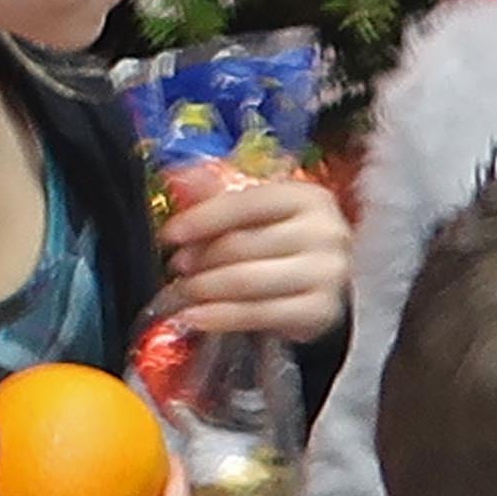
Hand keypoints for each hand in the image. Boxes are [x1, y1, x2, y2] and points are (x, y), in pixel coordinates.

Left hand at [157, 168, 350, 337]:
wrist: (318, 288)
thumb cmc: (280, 245)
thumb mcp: (257, 216)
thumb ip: (219, 195)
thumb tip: (180, 178)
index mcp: (307, 197)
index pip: (245, 203)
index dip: (201, 218)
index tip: (169, 234)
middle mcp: (324, 232)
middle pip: (242, 244)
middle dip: (199, 257)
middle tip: (175, 267)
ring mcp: (326, 273)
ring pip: (247, 280)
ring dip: (204, 288)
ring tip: (181, 292)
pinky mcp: (321, 311)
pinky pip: (259, 314)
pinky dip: (221, 317)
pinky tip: (195, 316)